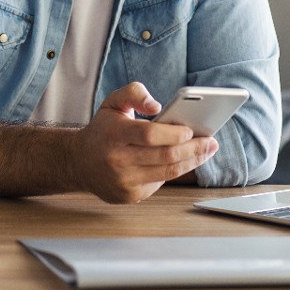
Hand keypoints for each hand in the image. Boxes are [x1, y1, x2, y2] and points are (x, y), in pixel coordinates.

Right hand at [72, 82, 218, 203]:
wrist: (79, 162)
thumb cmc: (102, 129)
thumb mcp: (112, 102)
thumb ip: (134, 93)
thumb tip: (157, 106)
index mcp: (114, 134)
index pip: (150, 134)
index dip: (174, 133)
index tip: (192, 130)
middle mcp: (118, 160)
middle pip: (165, 156)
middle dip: (193, 149)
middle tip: (211, 141)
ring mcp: (124, 181)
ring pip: (168, 173)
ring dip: (192, 161)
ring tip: (206, 151)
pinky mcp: (130, 195)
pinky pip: (160, 183)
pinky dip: (176, 171)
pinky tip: (186, 161)